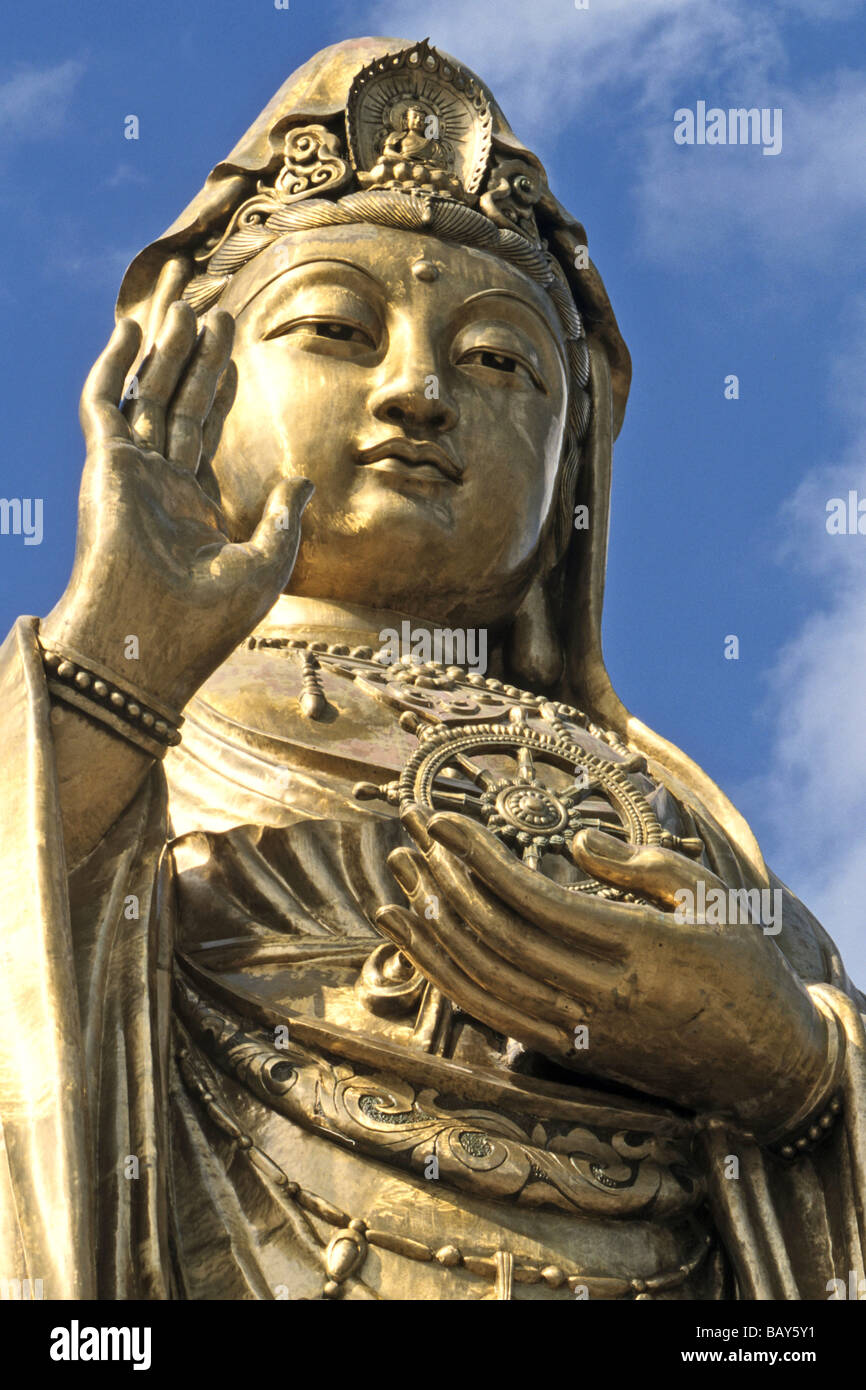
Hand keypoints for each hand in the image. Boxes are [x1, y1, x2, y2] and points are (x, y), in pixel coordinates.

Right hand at [41, 302, 311, 710]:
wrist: (152, 644)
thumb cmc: (208, 620)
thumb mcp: (266, 562)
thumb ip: (284, 516)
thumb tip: (306, 480)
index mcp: (189, 507)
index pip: (202, 428)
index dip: (217, 385)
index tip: (234, 345)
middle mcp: (156, 484)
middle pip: (176, 400)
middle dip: (194, 352)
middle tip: (215, 306)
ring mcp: (128, 473)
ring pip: (146, 392)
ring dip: (166, 346)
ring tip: (187, 299)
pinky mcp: (105, 466)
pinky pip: (105, 402)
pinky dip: (116, 364)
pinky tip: (135, 328)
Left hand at [377, 808, 828, 1136]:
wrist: (765, 1071)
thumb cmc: (744, 969)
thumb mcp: (712, 898)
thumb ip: (642, 866)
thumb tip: (580, 842)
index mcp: (638, 950)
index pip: (534, 900)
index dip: (479, 858)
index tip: (443, 821)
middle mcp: (599, 997)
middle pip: (496, 937)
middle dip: (443, 880)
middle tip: (409, 833)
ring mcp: (578, 1032)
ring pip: (481, 979)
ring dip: (430, 927)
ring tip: (396, 877)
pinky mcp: (568, 1055)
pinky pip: (487, 1012)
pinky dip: (443, 975)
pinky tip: (413, 939)